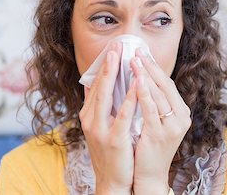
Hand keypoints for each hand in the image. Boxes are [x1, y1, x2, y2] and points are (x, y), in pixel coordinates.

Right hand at [79, 41, 135, 194]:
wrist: (113, 180)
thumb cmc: (110, 151)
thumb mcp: (100, 127)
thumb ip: (97, 106)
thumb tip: (93, 85)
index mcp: (88, 116)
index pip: (95, 86)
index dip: (104, 67)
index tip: (112, 49)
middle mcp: (90, 120)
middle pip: (99, 87)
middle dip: (108, 65)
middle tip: (116, 46)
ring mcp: (100, 130)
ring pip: (107, 97)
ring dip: (115, 75)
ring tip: (123, 58)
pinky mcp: (113, 139)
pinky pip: (122, 115)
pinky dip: (130, 98)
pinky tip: (137, 84)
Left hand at [130, 48, 191, 194]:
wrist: (149, 174)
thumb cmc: (149, 145)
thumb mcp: (156, 120)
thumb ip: (153, 101)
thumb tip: (142, 76)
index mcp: (181, 112)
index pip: (168, 84)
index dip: (155, 67)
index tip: (143, 52)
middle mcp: (181, 117)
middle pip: (165, 85)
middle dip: (150, 66)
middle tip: (137, 49)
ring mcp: (172, 126)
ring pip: (159, 94)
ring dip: (145, 75)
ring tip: (134, 60)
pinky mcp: (160, 134)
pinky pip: (151, 109)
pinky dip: (144, 93)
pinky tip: (136, 80)